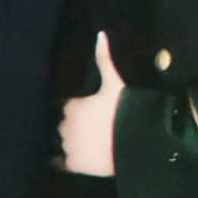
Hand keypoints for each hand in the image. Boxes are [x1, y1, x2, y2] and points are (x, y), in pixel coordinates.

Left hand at [58, 31, 122, 176]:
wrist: (137, 143)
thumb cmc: (124, 110)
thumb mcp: (114, 83)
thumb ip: (103, 59)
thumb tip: (100, 34)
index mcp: (71, 106)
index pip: (67, 107)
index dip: (77, 110)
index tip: (90, 113)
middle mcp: (64, 125)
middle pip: (63, 125)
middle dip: (73, 126)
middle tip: (91, 130)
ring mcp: (67, 146)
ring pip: (62, 142)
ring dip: (69, 142)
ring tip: (87, 144)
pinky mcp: (72, 164)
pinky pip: (59, 162)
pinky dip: (62, 160)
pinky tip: (72, 158)